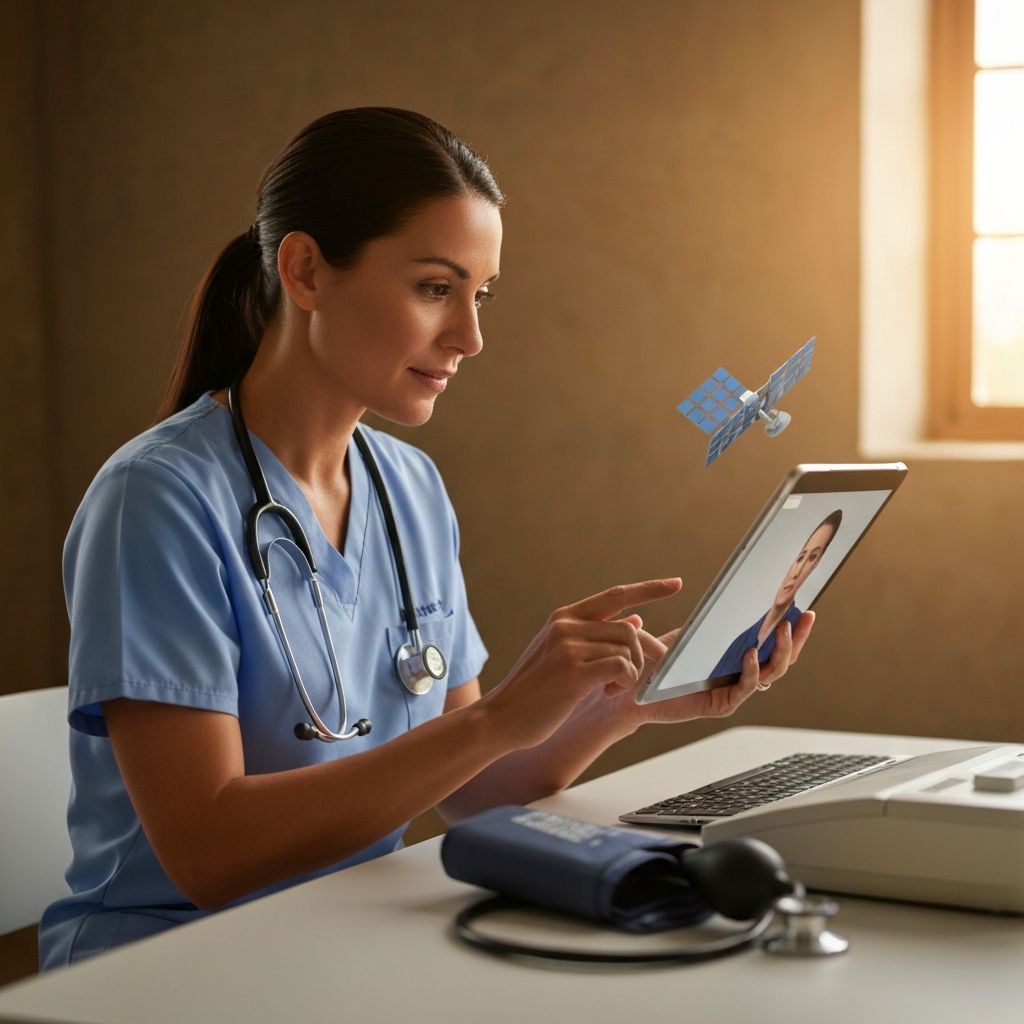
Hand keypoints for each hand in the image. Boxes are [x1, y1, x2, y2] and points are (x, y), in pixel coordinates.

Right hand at [479, 578, 682, 749]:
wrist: (502, 717)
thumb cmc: (536, 691)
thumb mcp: (564, 655)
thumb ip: (596, 636)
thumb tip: (636, 620)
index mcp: (565, 617)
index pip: (616, 595)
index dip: (649, 588)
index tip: (675, 583)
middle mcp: (566, 624)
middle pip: (629, 630)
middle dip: (645, 656)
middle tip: (641, 677)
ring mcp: (568, 645)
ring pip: (627, 649)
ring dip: (632, 674)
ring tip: (614, 689)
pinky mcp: (573, 670)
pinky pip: (622, 668)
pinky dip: (625, 683)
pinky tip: (610, 693)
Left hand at [609, 610, 815, 729]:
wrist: (631, 687)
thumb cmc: (656, 660)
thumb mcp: (685, 632)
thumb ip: (706, 620)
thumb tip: (729, 593)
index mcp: (736, 656)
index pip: (771, 641)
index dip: (790, 625)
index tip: (801, 604)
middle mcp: (740, 674)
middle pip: (781, 657)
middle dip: (796, 637)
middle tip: (805, 615)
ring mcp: (733, 691)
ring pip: (770, 673)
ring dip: (779, 651)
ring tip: (783, 629)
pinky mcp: (721, 705)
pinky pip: (745, 688)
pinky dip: (751, 671)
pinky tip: (750, 653)